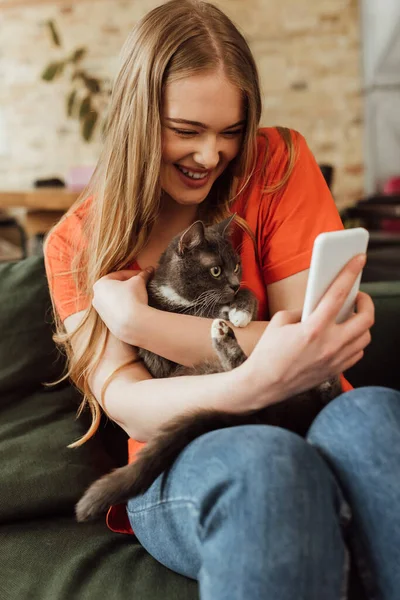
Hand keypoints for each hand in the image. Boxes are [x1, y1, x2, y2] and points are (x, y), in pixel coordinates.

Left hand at [91, 267, 153, 341]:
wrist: (132, 324)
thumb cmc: (132, 298)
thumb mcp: (139, 282)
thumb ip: (143, 274)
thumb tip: (150, 269)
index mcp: (100, 284)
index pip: (119, 275)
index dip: (133, 273)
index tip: (143, 274)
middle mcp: (96, 297)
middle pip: (115, 287)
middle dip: (129, 285)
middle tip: (141, 284)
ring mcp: (100, 311)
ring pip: (115, 299)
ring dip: (126, 296)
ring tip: (139, 296)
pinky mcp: (107, 322)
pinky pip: (117, 311)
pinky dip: (125, 307)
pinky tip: (135, 308)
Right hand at [240, 254, 373, 408]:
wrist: (263, 385)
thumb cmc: (268, 352)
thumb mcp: (280, 322)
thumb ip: (303, 310)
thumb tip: (318, 305)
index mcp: (313, 328)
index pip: (338, 294)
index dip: (350, 272)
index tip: (360, 258)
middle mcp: (329, 344)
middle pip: (365, 318)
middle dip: (366, 301)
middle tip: (358, 295)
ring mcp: (335, 360)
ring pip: (365, 336)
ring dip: (362, 322)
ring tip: (352, 314)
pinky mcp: (335, 371)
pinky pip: (358, 352)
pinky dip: (356, 341)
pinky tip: (346, 334)